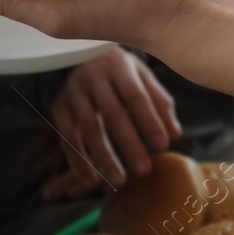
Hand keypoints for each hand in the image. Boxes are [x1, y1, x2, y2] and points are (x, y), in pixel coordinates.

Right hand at [41, 48, 181, 199]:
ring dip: (104, 157)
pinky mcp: (59, 107)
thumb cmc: (118, 70)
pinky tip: (91, 180)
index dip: (149, 121)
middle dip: (129, 144)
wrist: (76, 53)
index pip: (136, 96)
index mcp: (119, 66)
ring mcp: (74, 92)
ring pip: (89, 128)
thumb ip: (159, 102)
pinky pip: (67, 137)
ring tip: (119, 181)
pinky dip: (78, 161)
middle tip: (144, 171)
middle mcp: (93, 77)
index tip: (163, 145)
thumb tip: (175, 134)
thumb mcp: (140, 75)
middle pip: (112, 114)